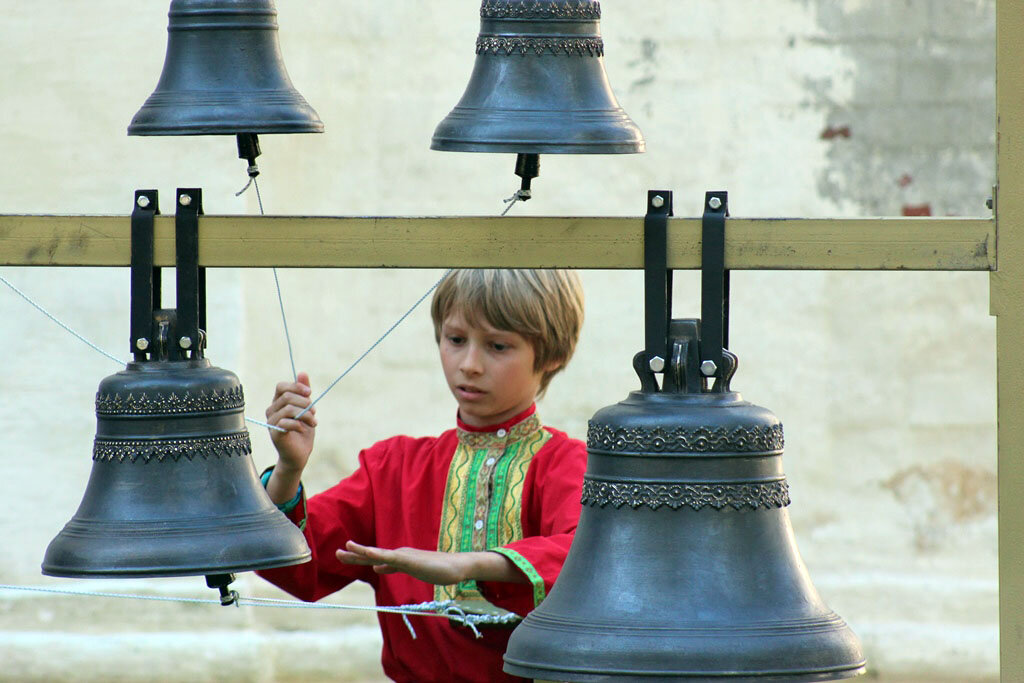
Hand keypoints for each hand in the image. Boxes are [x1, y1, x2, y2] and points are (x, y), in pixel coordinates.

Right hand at [265, 371, 316, 471]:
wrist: (299, 454)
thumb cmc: (302, 430)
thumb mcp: (306, 408)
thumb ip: (303, 392)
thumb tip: (302, 373)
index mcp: (278, 402)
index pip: (281, 386)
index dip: (296, 387)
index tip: (310, 393)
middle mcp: (272, 410)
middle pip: (287, 397)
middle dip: (305, 403)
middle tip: (314, 412)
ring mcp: (271, 422)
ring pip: (289, 409)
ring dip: (306, 415)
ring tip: (314, 422)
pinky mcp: (274, 433)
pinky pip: (286, 422)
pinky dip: (299, 424)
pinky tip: (304, 429)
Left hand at [337, 542, 470, 584]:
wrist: (456, 566)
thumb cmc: (436, 568)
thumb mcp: (409, 569)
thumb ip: (392, 567)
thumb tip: (376, 568)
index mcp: (396, 558)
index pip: (373, 558)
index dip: (357, 557)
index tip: (343, 555)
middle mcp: (398, 554)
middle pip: (372, 555)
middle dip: (353, 554)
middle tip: (336, 553)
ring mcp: (403, 556)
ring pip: (379, 554)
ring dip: (362, 551)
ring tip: (346, 547)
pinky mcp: (410, 560)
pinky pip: (392, 558)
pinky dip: (379, 555)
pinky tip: (369, 555)